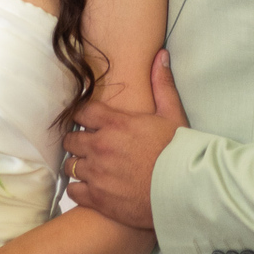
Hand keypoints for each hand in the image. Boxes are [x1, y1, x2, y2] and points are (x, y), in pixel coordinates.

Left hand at [62, 50, 188, 228]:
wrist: (183, 192)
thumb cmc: (178, 153)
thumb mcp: (173, 115)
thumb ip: (161, 84)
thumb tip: (161, 55)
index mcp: (115, 124)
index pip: (81, 112)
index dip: (82, 116)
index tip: (87, 121)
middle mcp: (100, 147)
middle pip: (70, 139)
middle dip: (77, 141)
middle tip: (88, 145)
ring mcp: (97, 174)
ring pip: (70, 165)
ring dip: (78, 165)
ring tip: (89, 167)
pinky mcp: (98, 199)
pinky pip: (73, 191)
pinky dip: (79, 189)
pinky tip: (90, 187)